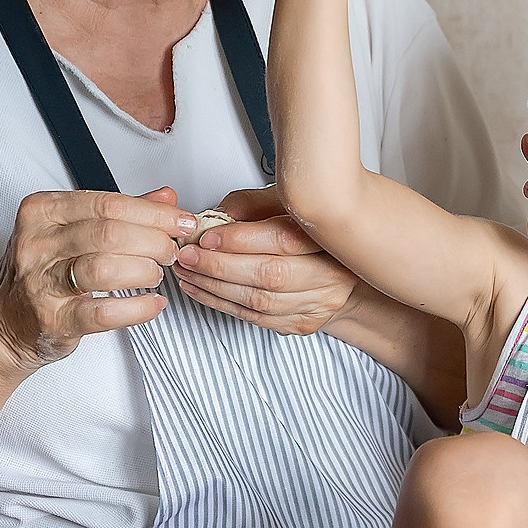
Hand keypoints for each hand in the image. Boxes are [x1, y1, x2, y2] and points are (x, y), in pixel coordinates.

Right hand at [0, 186, 192, 373]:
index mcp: (42, 211)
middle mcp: (36, 243)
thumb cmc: (41, 273)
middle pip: (110, 233)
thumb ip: (119, 213)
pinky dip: (138, 308)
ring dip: (144, 270)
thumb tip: (166, 198)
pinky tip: (153, 304)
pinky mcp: (52, 320)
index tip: (180, 221)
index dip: (153, 213)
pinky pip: (104, 313)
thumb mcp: (72, 231)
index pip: (107, 203)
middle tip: (172, 250)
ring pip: (105, 268)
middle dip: (153, 240)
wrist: (2, 323)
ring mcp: (41, 283)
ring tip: (157, 274)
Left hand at [170, 186, 364, 335]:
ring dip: (215, 288)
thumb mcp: (285, 204)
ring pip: (260, 301)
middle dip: (220, 266)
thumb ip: (252, 206)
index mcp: (331, 239)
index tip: (208, 236)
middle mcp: (332, 274)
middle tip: (188, 256)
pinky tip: (201, 290)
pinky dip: (222, 304)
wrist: (340, 269)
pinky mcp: (302, 323)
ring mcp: (319, 304)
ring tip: (188, 272)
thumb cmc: (310, 233)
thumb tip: (217, 216)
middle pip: (271, 274)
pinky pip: (256, 318)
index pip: (285, 240)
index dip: (242, 239)